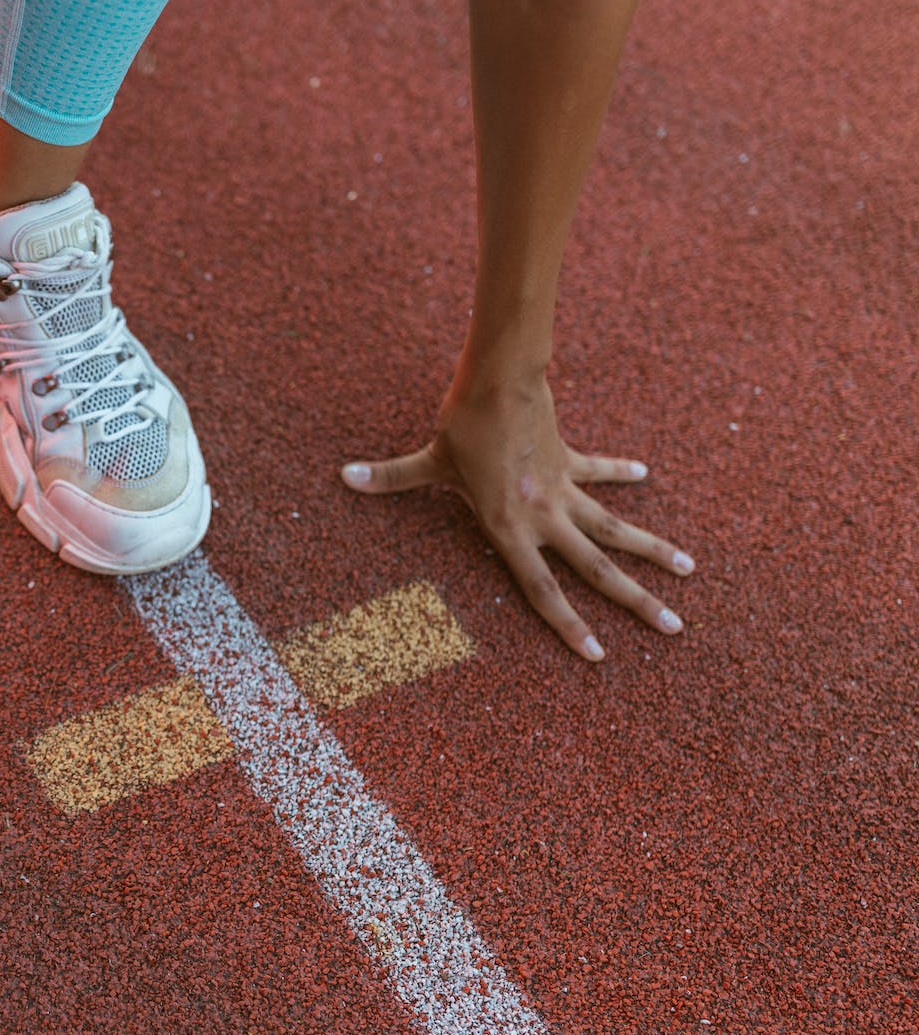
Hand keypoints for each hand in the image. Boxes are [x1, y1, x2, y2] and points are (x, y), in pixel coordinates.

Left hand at [341, 377, 694, 660]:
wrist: (501, 379)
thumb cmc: (460, 425)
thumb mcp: (426, 461)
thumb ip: (388, 478)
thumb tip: (343, 478)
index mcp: (509, 528)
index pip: (541, 590)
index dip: (569, 626)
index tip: (599, 654)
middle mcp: (544, 517)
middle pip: (596, 569)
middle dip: (635, 601)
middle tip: (673, 628)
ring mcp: (563, 490)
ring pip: (615, 528)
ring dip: (653, 550)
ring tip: (691, 570)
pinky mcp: (571, 460)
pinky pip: (600, 472)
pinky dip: (620, 473)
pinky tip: (646, 475)